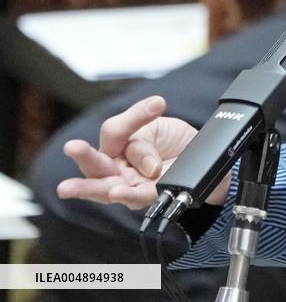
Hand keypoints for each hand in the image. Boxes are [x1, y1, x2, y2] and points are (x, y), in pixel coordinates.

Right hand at [57, 96, 228, 209]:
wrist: (201, 158)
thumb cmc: (172, 141)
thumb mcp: (158, 126)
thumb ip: (145, 133)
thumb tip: (147, 157)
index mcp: (117, 145)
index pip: (114, 131)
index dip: (133, 119)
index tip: (159, 104)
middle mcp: (119, 167)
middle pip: (97, 164)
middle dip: (84, 156)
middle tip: (72, 148)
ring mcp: (131, 183)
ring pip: (106, 187)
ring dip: (90, 187)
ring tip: (69, 187)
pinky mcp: (149, 196)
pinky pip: (134, 197)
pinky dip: (124, 194)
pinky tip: (115, 192)